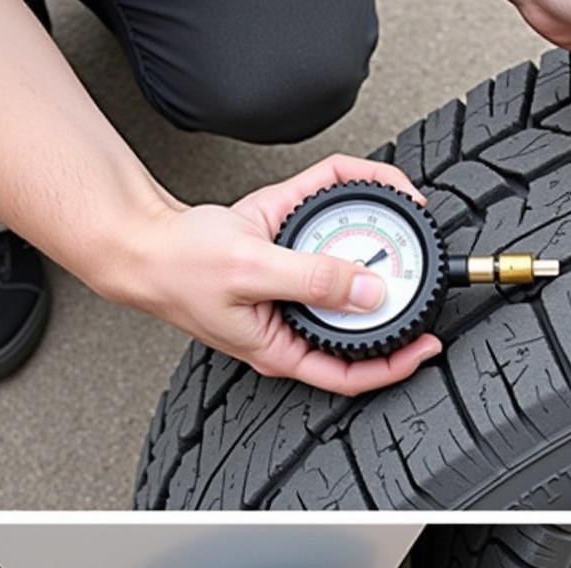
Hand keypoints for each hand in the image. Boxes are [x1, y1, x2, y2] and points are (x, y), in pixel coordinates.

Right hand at [112, 155, 441, 395]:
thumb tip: (368, 290)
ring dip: (378, 250)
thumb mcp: (251, 273)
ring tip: (404, 219)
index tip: (425, 348)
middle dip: (397, 305)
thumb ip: (312, 280)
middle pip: (359, 325)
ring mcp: (292, 289)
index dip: (394, 366)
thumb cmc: (178, 268)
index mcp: (284, 348)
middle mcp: (294, 323)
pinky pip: (328, 227)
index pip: (351, 374)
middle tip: (426, 279)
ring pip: (348, 274)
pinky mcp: (287, 249)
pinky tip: (366, 190)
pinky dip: (349, 201)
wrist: (144, 239)